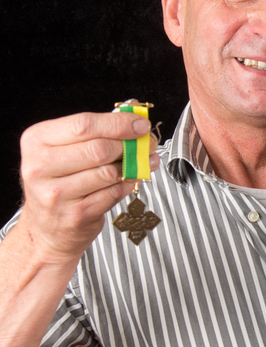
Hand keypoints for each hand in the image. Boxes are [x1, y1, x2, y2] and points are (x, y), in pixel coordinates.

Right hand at [18, 110, 158, 263]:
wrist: (46, 229)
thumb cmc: (59, 183)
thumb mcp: (64, 151)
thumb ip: (95, 132)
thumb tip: (132, 117)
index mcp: (37, 141)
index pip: (84, 124)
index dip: (118, 123)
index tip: (140, 124)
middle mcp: (41, 166)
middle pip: (98, 148)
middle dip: (130, 145)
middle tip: (147, 144)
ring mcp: (56, 193)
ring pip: (108, 172)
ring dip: (133, 166)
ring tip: (142, 162)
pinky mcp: (75, 214)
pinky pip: (112, 193)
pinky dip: (126, 185)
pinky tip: (128, 180)